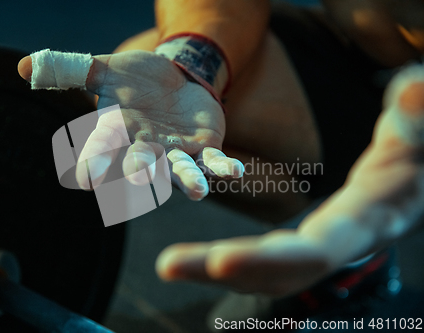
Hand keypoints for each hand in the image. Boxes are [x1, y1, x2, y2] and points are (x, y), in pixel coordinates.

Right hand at [18, 50, 242, 199]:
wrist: (174, 79)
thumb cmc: (134, 80)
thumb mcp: (104, 69)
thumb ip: (71, 69)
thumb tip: (26, 65)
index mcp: (118, 132)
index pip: (102, 149)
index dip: (95, 162)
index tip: (86, 177)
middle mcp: (145, 148)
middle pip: (141, 164)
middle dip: (142, 172)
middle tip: (141, 180)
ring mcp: (176, 152)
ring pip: (180, 171)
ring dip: (188, 180)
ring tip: (197, 191)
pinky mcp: (205, 147)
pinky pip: (214, 162)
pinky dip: (222, 168)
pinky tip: (235, 172)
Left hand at [155, 66, 423, 296]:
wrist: (420, 179)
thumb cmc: (419, 151)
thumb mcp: (420, 129)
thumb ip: (416, 115)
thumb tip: (413, 88)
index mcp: (370, 219)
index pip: (319, 248)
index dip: (272, 259)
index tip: (219, 261)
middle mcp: (342, 243)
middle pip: (282, 271)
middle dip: (225, 270)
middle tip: (168, 265)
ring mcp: (324, 245)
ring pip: (269, 272)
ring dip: (218, 270)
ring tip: (171, 265)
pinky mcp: (310, 239)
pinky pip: (269, 257)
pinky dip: (233, 262)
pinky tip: (199, 260)